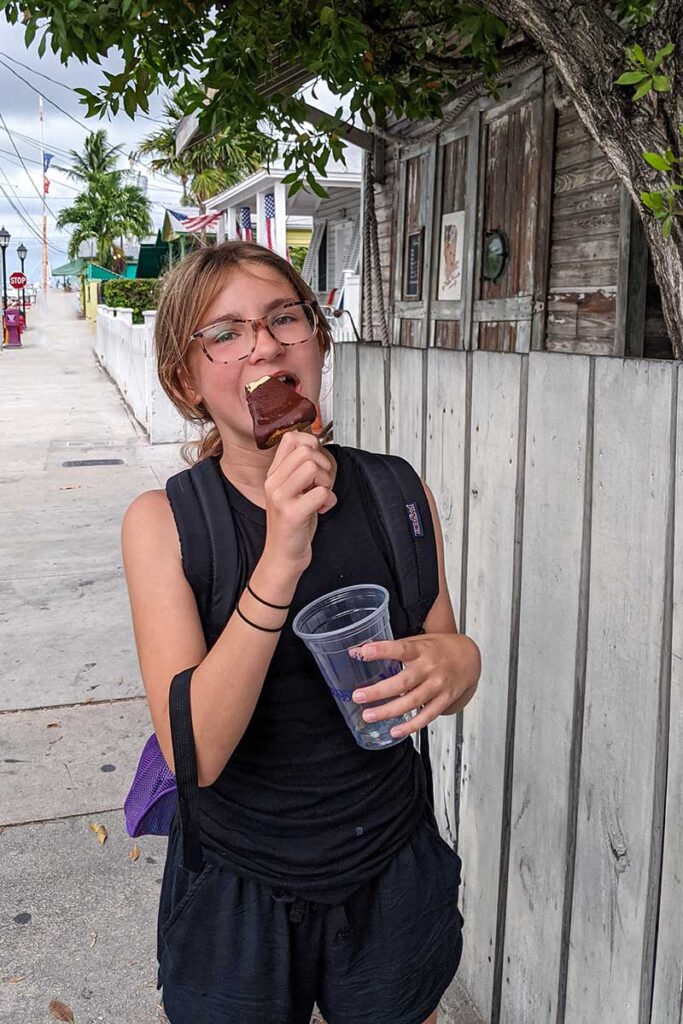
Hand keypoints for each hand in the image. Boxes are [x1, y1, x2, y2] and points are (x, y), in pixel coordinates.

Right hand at [263, 430, 336, 572]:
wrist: (282, 557)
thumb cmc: (293, 525)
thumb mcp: (293, 492)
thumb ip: (300, 471)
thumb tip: (317, 448)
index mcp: (273, 474)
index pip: (291, 438)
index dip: (312, 444)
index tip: (318, 462)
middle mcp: (273, 483)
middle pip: (305, 451)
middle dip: (323, 465)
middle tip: (322, 483)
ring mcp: (280, 498)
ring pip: (312, 467)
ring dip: (326, 481)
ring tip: (321, 496)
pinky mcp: (292, 514)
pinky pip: (320, 492)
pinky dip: (329, 500)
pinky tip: (323, 510)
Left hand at [347, 633, 479, 738]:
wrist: (470, 658)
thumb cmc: (439, 648)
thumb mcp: (420, 641)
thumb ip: (395, 647)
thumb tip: (358, 651)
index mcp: (422, 650)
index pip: (401, 648)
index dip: (383, 650)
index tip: (363, 652)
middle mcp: (430, 669)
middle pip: (403, 682)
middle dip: (378, 691)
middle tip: (358, 696)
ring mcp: (438, 686)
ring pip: (411, 702)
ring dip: (389, 711)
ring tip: (368, 716)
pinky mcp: (444, 700)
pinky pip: (426, 716)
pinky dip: (410, 726)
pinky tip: (394, 731)